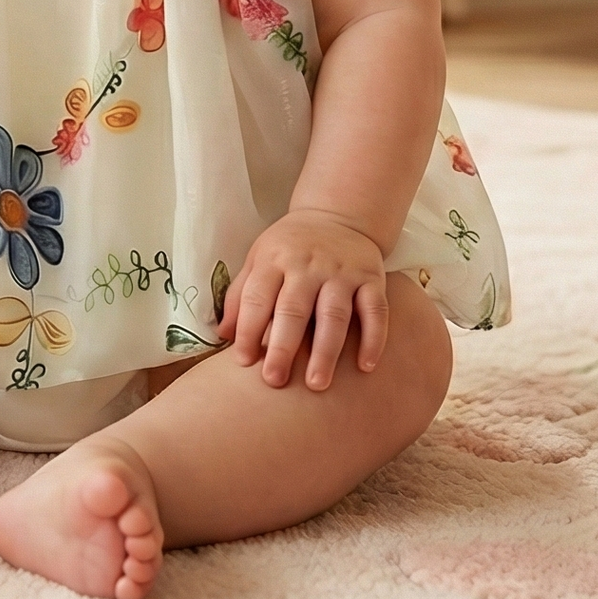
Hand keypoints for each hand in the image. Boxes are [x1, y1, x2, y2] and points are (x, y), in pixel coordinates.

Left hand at [221, 209, 389, 389]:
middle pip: (294, 310)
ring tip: (317, 384)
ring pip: (334, 314)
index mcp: (274, 259)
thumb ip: (240, 294)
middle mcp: (308, 265)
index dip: (247, 329)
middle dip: (283, 347)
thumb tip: (222, 334)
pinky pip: (375, 310)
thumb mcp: (259, 258)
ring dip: (325, 351)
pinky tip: (365, 366)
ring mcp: (342, 272)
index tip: (243, 362)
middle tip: (275, 380)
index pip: (257, 297)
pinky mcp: (372, 278)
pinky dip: (373, 338)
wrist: (337, 214)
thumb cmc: (290, 247)